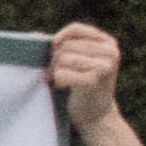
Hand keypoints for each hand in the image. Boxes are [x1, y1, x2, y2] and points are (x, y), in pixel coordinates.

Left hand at [44, 24, 145, 145]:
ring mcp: (104, 66)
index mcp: (108, 43)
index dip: (59, 39)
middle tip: (56, 73)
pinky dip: (57, 81)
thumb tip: (34, 34)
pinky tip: (63, 87)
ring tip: (60, 80)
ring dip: (55, 71)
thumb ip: (61, 45)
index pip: (76, 29)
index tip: (53, 52)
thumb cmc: (82, 86)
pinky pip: (61, 73)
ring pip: (62, 58)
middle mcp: (110, 52)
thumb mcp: (78, 61)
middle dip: (55, 60)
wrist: (97, 115)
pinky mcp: (93, 81)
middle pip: (66, 45)